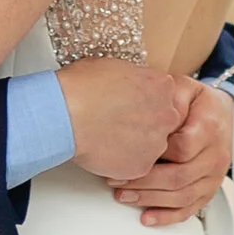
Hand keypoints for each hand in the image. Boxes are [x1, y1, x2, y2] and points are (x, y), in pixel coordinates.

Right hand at [59, 57, 196, 184]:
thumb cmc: (83, 87)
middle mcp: (167, 115)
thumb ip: (135, 78)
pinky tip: (104, 152)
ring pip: (151, 148)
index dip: (145, 102)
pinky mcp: (142, 167)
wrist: (67, 114)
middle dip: (143, 125)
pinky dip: (121, 163)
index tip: (131, 106)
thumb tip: (129, 84)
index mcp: (163, 86)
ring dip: (133, 145)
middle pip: (163, 124)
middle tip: (118, 123)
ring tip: (107, 138)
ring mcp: (157, 143)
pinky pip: (136, 167)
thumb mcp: (116, 67)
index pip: (165, 98)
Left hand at [110, 80, 233, 227]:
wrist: (221, 115)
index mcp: (209, 128)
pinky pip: (190, 208)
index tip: (127, 153)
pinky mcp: (209, 190)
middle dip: (144, 181)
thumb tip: (155, 111)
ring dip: (150, 199)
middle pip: (179, 176)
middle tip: (116, 180)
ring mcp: (214, 176)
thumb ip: (169, 97)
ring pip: (182, 196)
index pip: (182, 148)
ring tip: (123, 196)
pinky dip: (167, 217)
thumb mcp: (183, 88)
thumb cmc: (197, 102)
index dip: (154, 153)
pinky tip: (147, 217)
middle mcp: (216, 155)